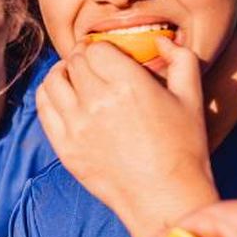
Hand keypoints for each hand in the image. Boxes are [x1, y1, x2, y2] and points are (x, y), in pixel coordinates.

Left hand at [36, 38, 215, 235]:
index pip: (95, 49)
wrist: (165, 196)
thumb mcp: (192, 97)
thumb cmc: (184, 147)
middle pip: (74, 63)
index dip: (99, 48)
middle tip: (90, 65)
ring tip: (72, 76)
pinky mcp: (64, 147)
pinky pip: (43, 109)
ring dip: (61, 74)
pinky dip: (48, 96)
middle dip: (83, 59)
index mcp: (129, 84)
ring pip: (52, 82)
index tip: (106, 54)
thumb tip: (160, 39)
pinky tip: (60, 97)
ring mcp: (76, 125)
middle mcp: (97, 101)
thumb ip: (182, 59)